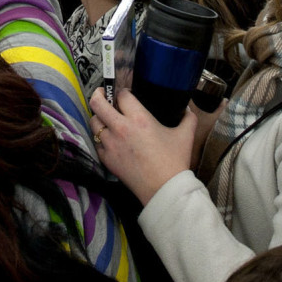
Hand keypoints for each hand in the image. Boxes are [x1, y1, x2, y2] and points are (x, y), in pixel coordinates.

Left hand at [89, 86, 199, 204]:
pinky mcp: (106, 159)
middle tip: (102, 94)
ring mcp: (110, 144)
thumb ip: (188, 118)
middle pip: (97, 103)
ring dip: (99, 117)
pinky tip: (109, 139)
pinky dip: (101, 138)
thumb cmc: (174, 161)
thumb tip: (188, 109)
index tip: (127, 94)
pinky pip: (97, 142)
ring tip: (106, 118)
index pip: (122, 95)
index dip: (124, 91)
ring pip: (94, 122)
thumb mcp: (185, 135)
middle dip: (98, 95)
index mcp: (139, 119)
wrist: (164, 189)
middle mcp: (120, 128)